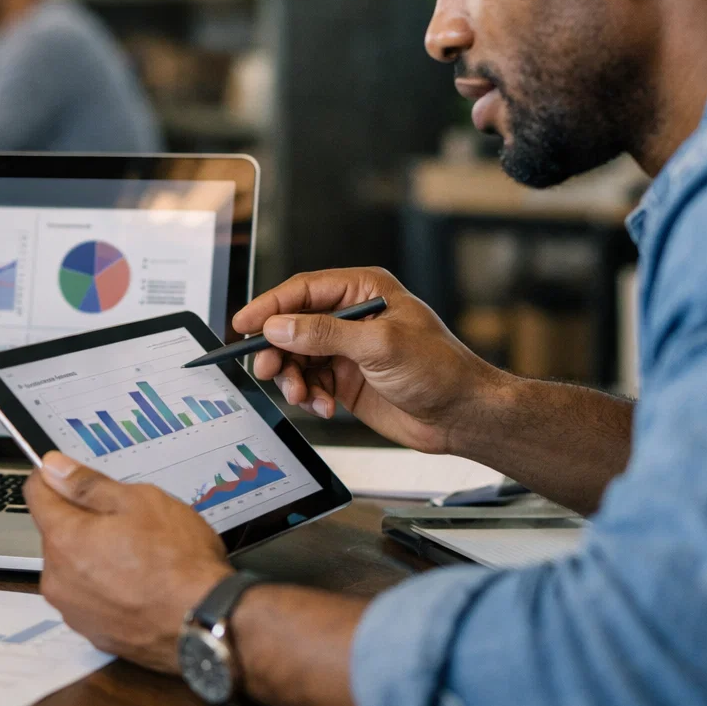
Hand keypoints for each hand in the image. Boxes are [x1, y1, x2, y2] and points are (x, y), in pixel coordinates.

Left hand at [24, 452, 231, 671]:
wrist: (205, 621)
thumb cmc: (177, 558)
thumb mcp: (139, 502)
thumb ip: (89, 485)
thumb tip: (52, 467)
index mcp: (64, 538)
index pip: (36, 495)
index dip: (52, 477)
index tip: (69, 474)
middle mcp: (57, 578)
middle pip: (57, 534)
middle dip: (83, 522)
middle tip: (127, 521)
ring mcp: (73, 611)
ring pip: (73, 568)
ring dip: (94, 557)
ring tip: (139, 558)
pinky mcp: (93, 634)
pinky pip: (90, 599)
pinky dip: (106, 588)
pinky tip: (139, 586)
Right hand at [233, 267, 504, 453]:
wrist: (463, 415)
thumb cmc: (440, 370)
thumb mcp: (380, 346)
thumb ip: (325, 335)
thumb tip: (279, 327)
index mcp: (364, 292)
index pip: (304, 290)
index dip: (270, 306)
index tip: (244, 324)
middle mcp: (352, 317)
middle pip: (293, 325)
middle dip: (276, 349)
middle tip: (264, 369)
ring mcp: (348, 349)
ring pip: (297, 356)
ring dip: (292, 378)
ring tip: (303, 396)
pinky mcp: (346, 379)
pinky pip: (310, 382)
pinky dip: (310, 396)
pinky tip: (324, 406)